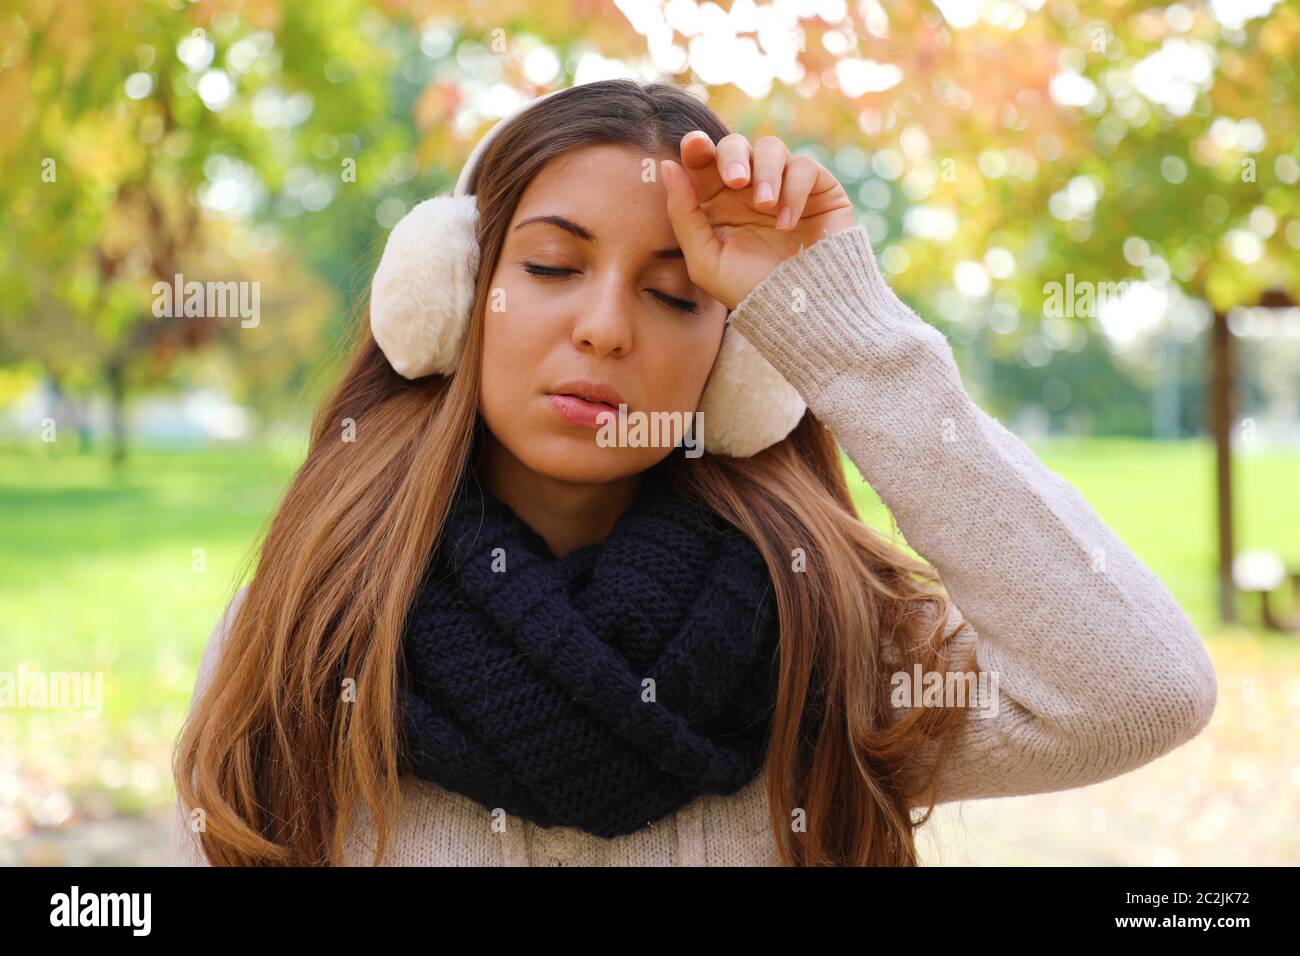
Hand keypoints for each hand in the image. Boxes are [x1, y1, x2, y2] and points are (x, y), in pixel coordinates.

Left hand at [660, 131, 856, 310]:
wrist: (801, 312)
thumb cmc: (750, 291)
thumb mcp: (706, 261)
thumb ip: (684, 215)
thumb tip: (669, 166)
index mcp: (718, 202)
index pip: (703, 162)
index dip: (697, 147)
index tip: (694, 147)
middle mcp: (749, 190)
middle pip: (735, 146)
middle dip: (732, 156)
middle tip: (736, 182)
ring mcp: (783, 187)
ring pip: (770, 148)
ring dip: (765, 171)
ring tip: (765, 206)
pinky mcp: (818, 190)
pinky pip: (804, 167)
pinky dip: (794, 189)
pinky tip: (787, 223)